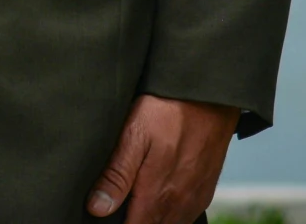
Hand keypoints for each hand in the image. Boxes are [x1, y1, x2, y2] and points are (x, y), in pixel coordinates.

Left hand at [87, 95, 238, 223]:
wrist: (208, 95)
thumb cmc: (166, 110)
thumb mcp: (133, 135)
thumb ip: (117, 175)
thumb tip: (98, 209)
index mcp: (156, 194)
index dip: (115, 223)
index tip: (102, 214)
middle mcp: (179, 203)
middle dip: (131, 220)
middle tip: (114, 203)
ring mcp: (195, 198)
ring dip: (150, 218)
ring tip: (132, 202)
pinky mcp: (204, 190)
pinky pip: (185, 215)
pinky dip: (168, 214)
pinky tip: (155, 199)